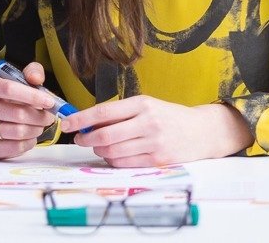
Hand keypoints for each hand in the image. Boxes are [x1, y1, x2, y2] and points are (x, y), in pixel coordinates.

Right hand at [0, 61, 57, 159]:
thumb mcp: (25, 80)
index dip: (32, 96)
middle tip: (48, 117)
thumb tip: (35, 78)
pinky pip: (14, 147)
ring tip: (39, 126)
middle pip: (17, 113)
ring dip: (35, 130)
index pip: (8, 88)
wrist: (5, 118)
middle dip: (39, 117)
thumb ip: (33, 72)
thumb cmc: (17, 98)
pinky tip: (30, 137)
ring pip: (17, 131)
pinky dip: (28, 143)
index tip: (49, 102)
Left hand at [63, 97, 252, 166]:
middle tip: (79, 139)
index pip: (103, 112)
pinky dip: (113, 161)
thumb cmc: (168, 117)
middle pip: (105, 135)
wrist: (202, 131)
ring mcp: (154, 143)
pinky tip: (113, 156)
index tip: (66, 123)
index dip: (81, 119)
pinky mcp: (158, 160)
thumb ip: (119, 113)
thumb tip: (87, 123)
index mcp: (142, 104)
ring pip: (113, 152)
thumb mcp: (146, 106)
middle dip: (86, 139)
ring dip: (99, 151)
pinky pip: (125, 164)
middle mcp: (147, 123)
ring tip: (98, 147)